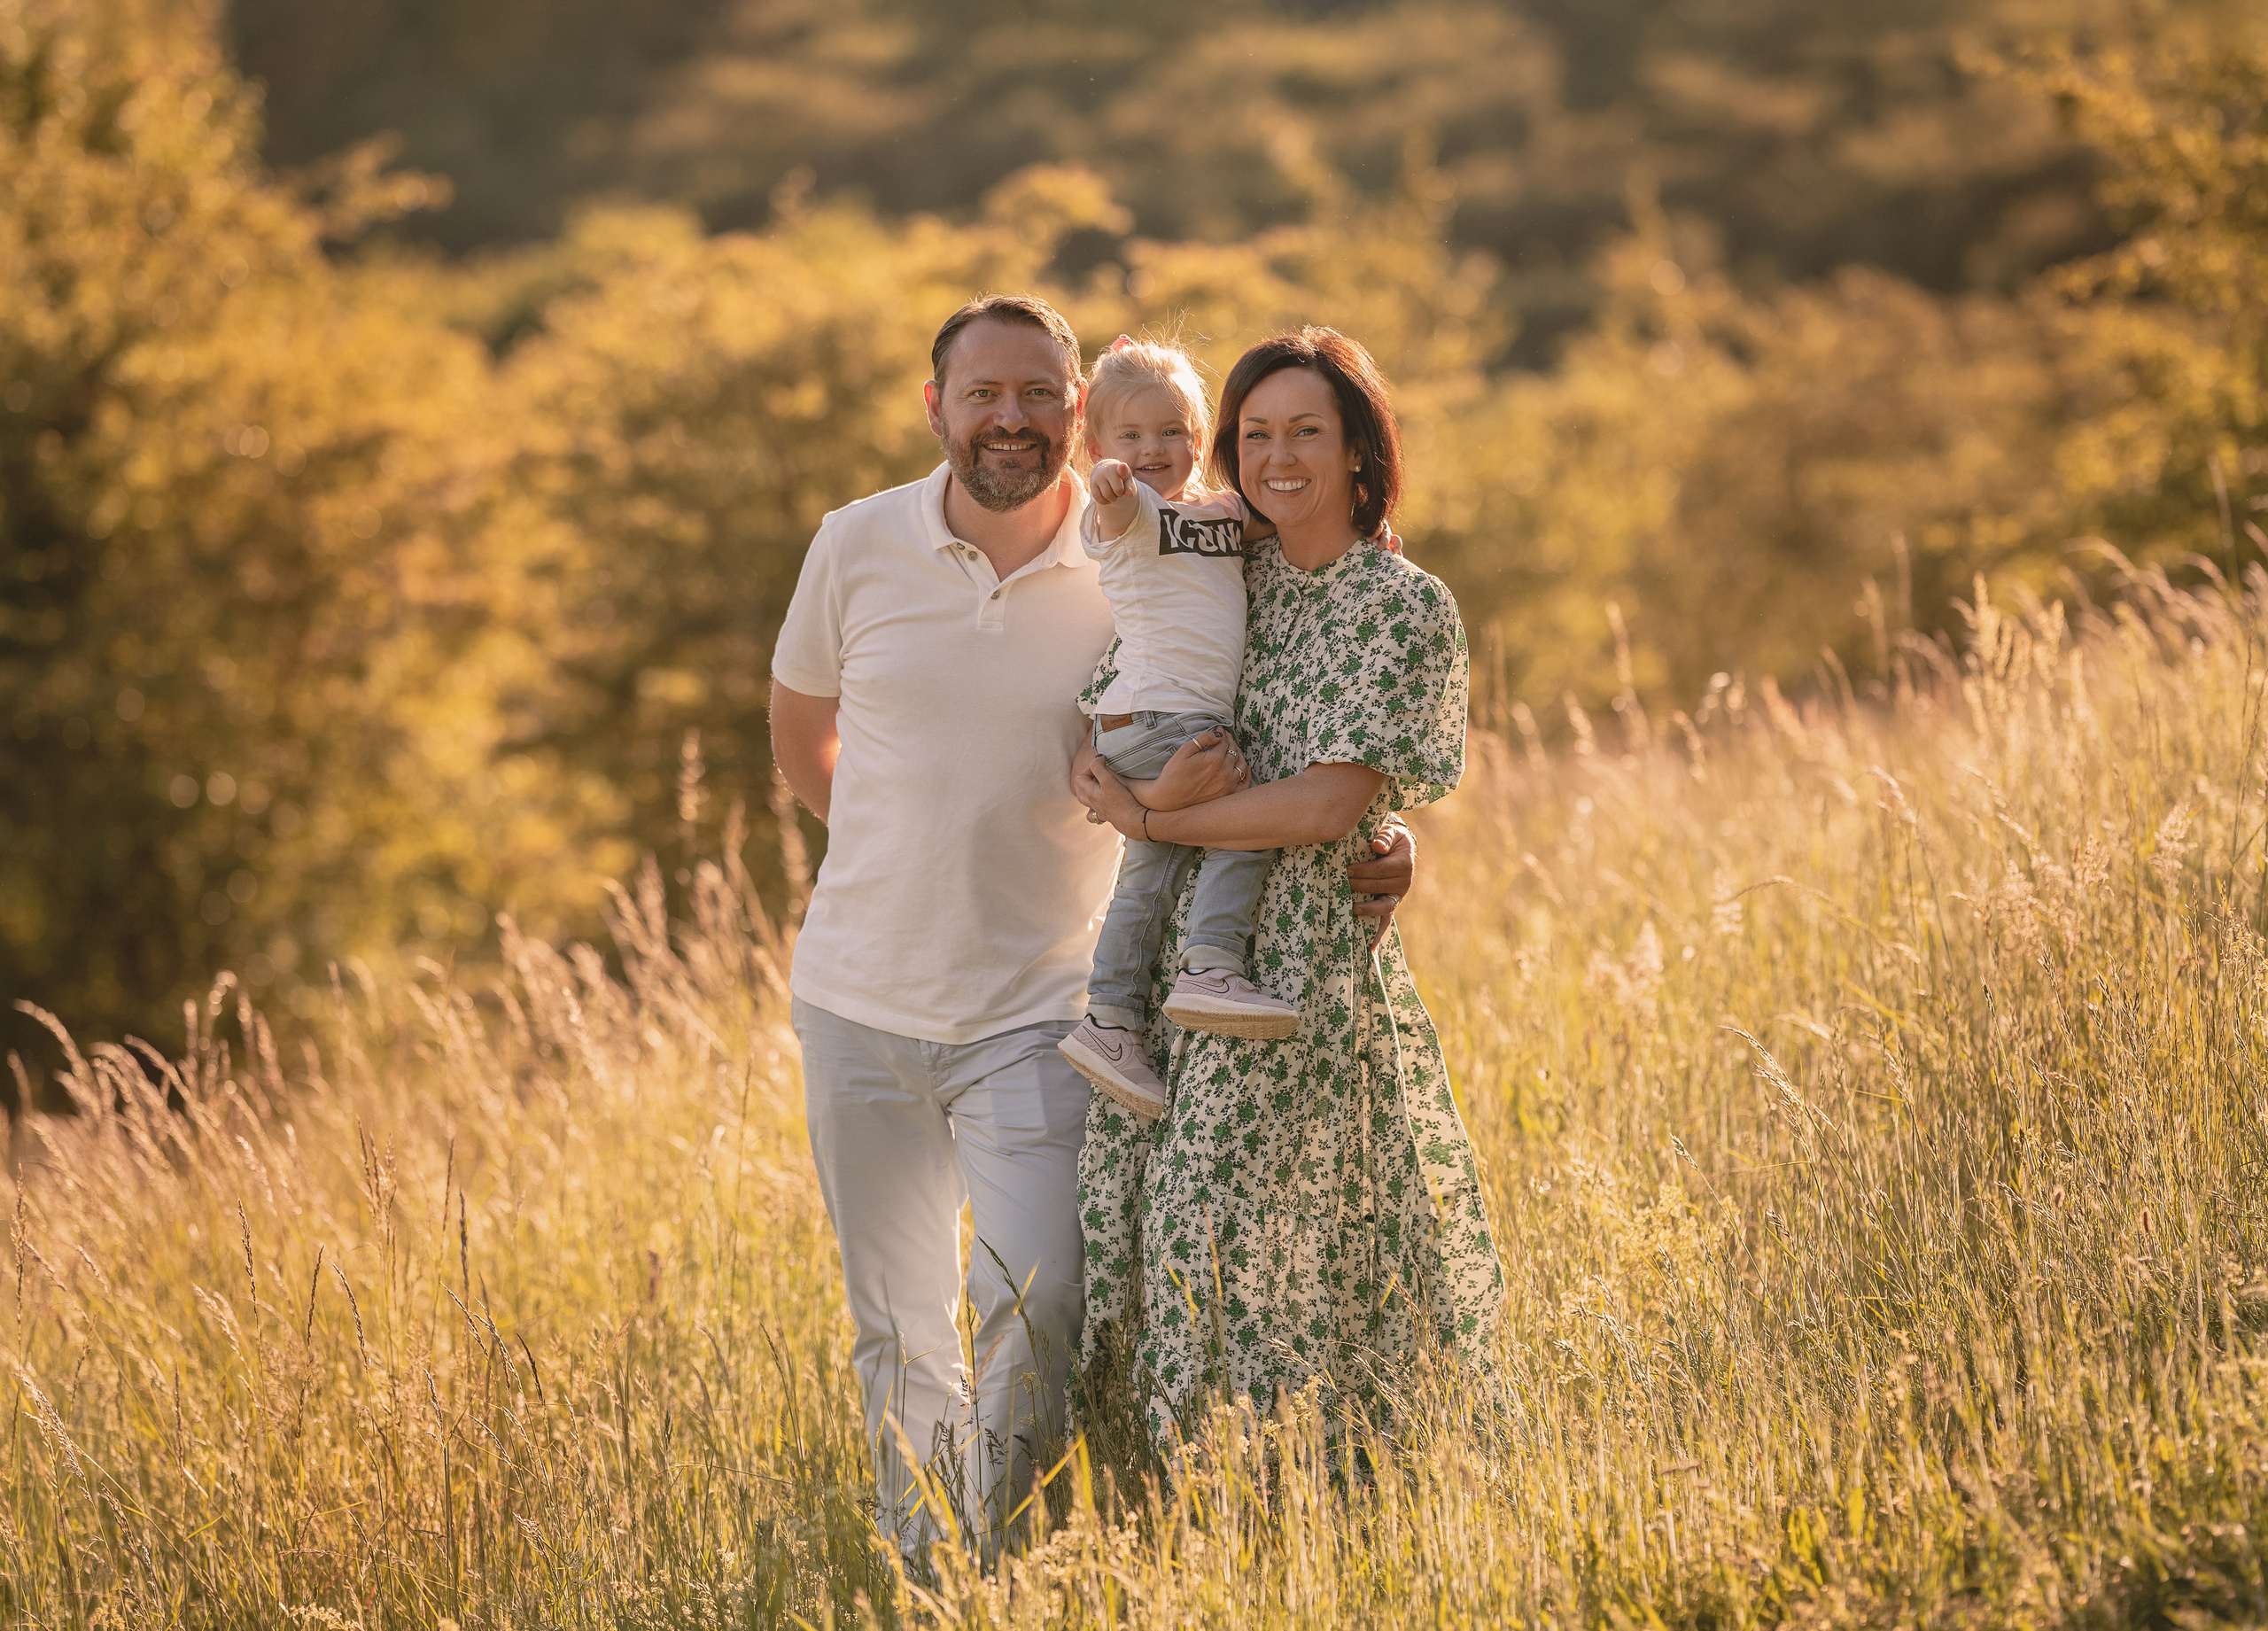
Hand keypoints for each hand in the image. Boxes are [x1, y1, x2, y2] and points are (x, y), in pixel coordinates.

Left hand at [1073, 753, 1149, 836]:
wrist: (1132, 820)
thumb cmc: (1121, 800)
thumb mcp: (1108, 779)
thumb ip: (1098, 767)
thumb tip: (1096, 759)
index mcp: (1089, 793)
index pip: (1080, 777)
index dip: (1089, 768)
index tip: (1102, 764)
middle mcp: (1091, 803)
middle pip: (1080, 789)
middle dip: (1086, 778)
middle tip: (1098, 772)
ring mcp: (1098, 811)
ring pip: (1086, 801)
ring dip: (1088, 791)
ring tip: (1097, 784)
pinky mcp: (1107, 816)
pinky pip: (1095, 813)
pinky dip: (1094, 807)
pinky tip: (1101, 802)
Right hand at [1090, 458, 1138, 536]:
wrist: (1104, 471)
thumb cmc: (1120, 477)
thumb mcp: (1127, 479)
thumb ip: (1129, 484)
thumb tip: (1130, 494)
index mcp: (1118, 467)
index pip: (1121, 469)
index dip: (1122, 470)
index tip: (1123, 467)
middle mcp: (1106, 471)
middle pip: (1117, 491)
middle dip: (1119, 493)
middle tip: (1118, 489)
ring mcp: (1098, 479)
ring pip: (1109, 496)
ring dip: (1113, 498)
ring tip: (1113, 492)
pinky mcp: (1092, 488)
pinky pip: (1100, 500)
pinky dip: (1105, 501)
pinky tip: (1107, 496)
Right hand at [1140, 726, 1250, 810]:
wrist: (1169, 798)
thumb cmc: (1174, 773)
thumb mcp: (1185, 750)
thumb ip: (1203, 738)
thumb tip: (1218, 734)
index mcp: (1215, 759)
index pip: (1224, 741)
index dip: (1222, 733)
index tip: (1219, 730)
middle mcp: (1224, 772)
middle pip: (1234, 751)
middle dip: (1230, 742)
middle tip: (1225, 738)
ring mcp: (1228, 784)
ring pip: (1241, 765)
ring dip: (1239, 755)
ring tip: (1233, 750)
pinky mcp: (1227, 794)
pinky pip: (1244, 784)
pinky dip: (1246, 774)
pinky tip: (1245, 768)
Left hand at [1348, 817, 1414, 946]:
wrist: (1400, 847)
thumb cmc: (1391, 838)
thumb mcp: (1391, 832)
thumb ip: (1384, 836)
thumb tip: (1376, 845)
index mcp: (1404, 865)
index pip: (1379, 870)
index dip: (1362, 870)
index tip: (1345, 870)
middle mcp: (1404, 883)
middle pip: (1377, 887)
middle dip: (1356, 885)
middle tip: (1339, 882)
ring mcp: (1398, 896)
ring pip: (1381, 906)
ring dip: (1365, 908)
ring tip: (1349, 908)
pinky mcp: (1391, 904)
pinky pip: (1386, 921)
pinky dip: (1378, 934)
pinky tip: (1369, 947)